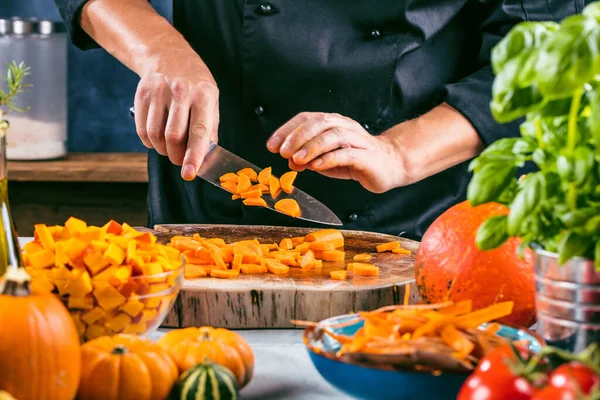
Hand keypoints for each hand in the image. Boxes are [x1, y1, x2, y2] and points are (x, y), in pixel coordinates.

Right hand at [133, 52, 218, 179]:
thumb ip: (209, 130)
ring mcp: (159, 91)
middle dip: (175, 156)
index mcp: (204, 95)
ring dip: (162, 150)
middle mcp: (181, 92)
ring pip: (155, 135)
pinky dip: (149, 142)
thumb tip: (204, 159)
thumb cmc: (195, 86)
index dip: (194, 156)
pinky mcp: (142, 94)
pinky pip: (142, 130)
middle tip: (179, 160)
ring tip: (169, 147)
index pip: (199, 132)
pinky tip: (157, 138)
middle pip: (173, 136)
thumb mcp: (211, 102)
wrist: (169, 56)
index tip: (189, 174)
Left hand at [266, 112, 407, 192]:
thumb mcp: (327, 160)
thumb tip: (289, 160)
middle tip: (281, 152)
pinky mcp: (366, 156)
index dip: (287, 130)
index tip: (271, 145)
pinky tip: (316, 166)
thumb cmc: (357, 161)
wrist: (391, 165)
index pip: (307, 119)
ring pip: (333, 135)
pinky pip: (346, 154)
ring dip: (312, 146)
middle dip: (297, 136)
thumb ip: (308, 159)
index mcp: (333, 124)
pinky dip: (329, 159)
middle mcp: (345, 127)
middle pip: (319, 123)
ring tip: (297, 159)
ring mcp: (357, 140)